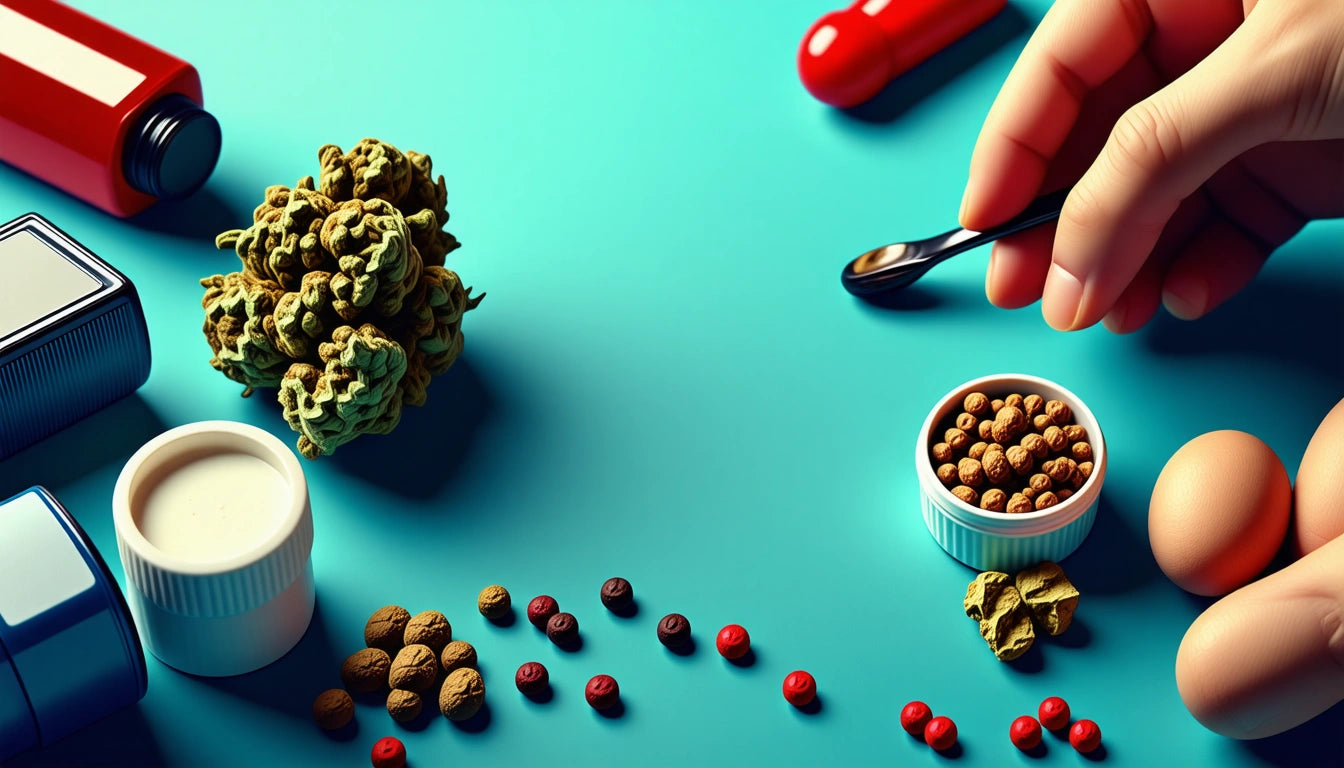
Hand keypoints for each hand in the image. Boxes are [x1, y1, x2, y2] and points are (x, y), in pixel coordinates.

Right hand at [960, 0, 1343, 331]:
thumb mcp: (1265, 70)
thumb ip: (1153, 160)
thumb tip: (1068, 256)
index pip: (1058, 67)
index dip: (1012, 146)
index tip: (983, 222)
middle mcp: (1199, 52)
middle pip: (1095, 147)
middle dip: (1064, 226)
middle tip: (1024, 291)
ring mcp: (1243, 116)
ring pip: (1154, 203)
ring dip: (1127, 266)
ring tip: (1108, 313)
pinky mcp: (1291, 173)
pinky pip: (1224, 231)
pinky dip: (1202, 272)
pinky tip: (1188, 296)